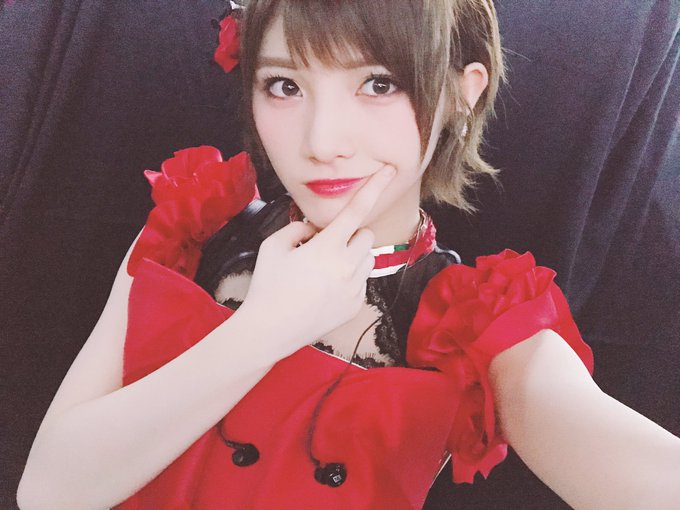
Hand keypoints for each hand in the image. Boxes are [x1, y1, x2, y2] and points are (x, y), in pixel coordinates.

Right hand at [239, 165, 395, 357]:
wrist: (270, 330)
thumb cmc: (268, 286)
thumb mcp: (272, 247)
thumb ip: (296, 228)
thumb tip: (312, 228)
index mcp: (327, 247)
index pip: (356, 210)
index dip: (374, 187)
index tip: (389, 170)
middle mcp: (347, 266)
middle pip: (365, 236)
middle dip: (350, 235)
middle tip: (326, 246)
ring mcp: (355, 288)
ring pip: (367, 258)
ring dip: (353, 256)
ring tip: (326, 269)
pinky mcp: (356, 305)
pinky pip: (362, 282)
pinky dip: (349, 279)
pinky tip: (325, 290)